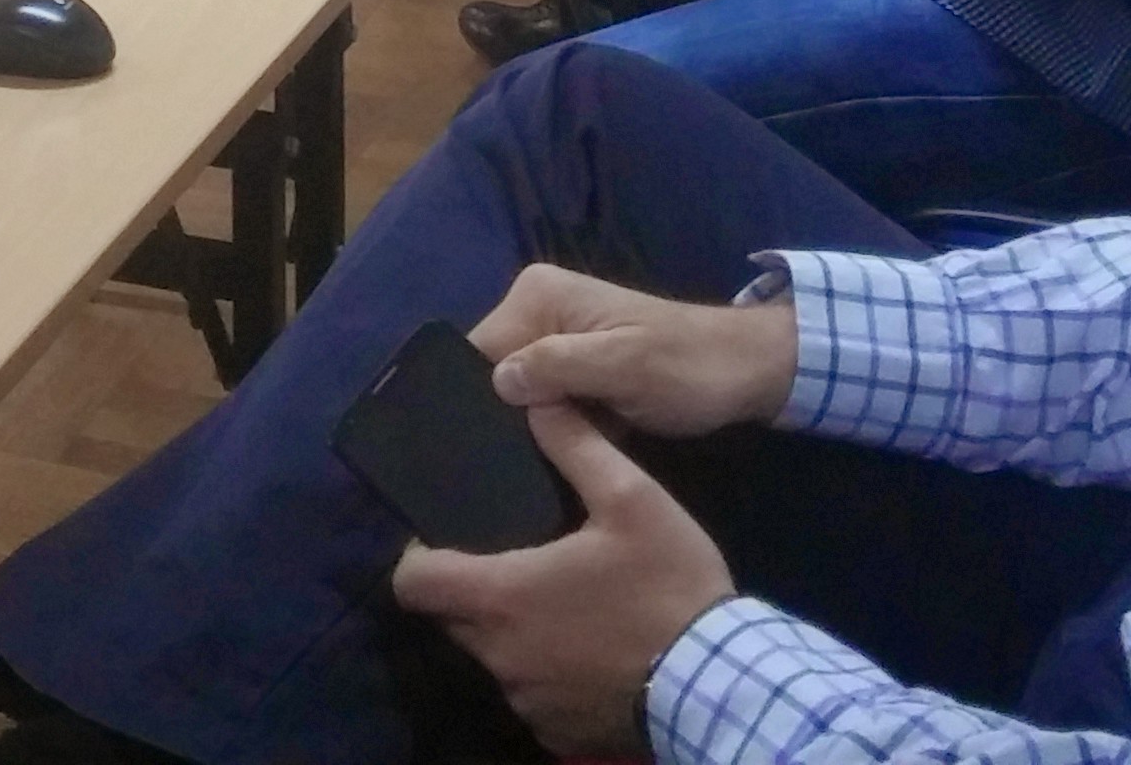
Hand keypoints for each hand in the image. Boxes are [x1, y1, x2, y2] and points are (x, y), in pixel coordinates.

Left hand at [392, 400, 739, 756]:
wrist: (717, 687)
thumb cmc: (667, 587)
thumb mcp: (633, 500)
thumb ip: (577, 447)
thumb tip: (537, 400)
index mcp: (502, 596)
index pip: (413, 583)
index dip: (416, 558)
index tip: (442, 538)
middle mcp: (499, 656)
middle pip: (452, 618)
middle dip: (471, 589)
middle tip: (513, 558)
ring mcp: (527, 701)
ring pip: (495, 658)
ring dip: (513, 632)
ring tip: (560, 603)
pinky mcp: (557, 733)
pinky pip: (532, 694)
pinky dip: (547, 672)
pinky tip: (589, 650)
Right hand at [467, 262, 800, 438]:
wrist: (746, 371)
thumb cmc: (687, 367)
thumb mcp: (623, 367)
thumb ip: (557, 367)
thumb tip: (495, 382)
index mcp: (539, 295)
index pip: (479, 349)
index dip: (476, 398)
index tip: (480, 451)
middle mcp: (538, 307)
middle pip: (493, 370)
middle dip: (501, 415)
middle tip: (506, 468)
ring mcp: (556, 337)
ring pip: (517, 391)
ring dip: (526, 426)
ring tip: (523, 471)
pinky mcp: (575, 367)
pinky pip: (543, 400)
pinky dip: (549, 427)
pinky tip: (551, 461)